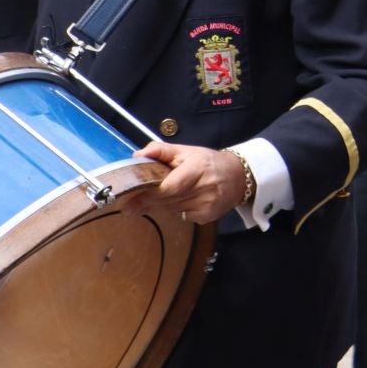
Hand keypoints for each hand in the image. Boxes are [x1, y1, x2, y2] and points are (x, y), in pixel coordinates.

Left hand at [118, 142, 248, 224]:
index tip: (131, 198)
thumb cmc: (208, 162)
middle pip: (167, 200)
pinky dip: (175, 211)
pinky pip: (182, 216)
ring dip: (160, 206)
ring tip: (152, 201)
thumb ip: (161, 150)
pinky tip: (179, 202)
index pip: (169, 187)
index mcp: (198, 167)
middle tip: (128, 208)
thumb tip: (137, 155)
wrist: (238, 176)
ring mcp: (208, 203)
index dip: (149, 194)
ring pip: (172, 210)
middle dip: (147, 203)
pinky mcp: (208, 216)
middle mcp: (205, 187)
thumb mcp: (186, 151)